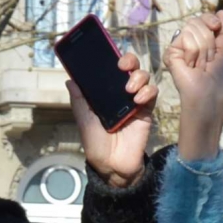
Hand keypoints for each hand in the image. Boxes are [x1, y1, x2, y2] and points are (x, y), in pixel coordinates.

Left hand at [72, 36, 157, 186]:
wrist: (113, 166)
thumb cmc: (96, 144)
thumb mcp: (84, 120)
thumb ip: (79, 100)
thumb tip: (70, 79)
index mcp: (105, 93)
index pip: (110, 69)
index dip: (112, 58)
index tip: (110, 56)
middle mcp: (121, 93)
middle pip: (130, 67)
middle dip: (129, 60)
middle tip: (122, 66)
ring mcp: (135, 101)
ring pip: (143, 76)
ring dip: (138, 76)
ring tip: (130, 89)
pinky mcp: (146, 111)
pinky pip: (152, 93)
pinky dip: (147, 91)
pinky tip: (138, 99)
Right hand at [164, 10, 222, 162]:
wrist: (208, 98)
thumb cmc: (220, 81)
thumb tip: (222, 12)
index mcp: (205, 42)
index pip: (205, 19)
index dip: (212, 21)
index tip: (217, 29)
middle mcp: (191, 42)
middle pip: (199, 21)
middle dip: (209, 41)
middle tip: (208, 61)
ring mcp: (180, 48)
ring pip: (191, 28)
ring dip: (203, 49)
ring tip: (200, 66)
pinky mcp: (171, 55)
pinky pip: (182, 39)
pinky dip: (192, 53)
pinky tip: (190, 66)